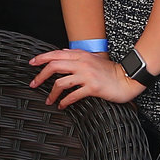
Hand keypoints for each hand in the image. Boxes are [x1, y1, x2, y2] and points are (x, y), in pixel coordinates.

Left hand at [29, 47, 144, 108]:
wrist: (127, 79)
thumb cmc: (110, 71)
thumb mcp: (93, 58)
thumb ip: (78, 55)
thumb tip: (62, 53)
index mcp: (81, 55)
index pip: (56, 54)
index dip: (42, 58)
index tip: (32, 63)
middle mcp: (82, 63)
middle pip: (54, 66)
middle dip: (41, 76)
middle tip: (33, 84)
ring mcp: (87, 75)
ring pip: (61, 82)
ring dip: (52, 93)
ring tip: (48, 100)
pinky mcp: (93, 87)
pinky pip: (73, 95)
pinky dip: (64, 101)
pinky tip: (62, 105)